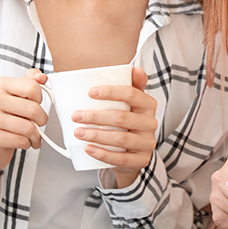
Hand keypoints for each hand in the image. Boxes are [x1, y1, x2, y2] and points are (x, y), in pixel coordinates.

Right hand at [0, 69, 48, 185]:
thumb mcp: (20, 94)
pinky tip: (25, 142)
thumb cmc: (9, 114)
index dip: (40, 98)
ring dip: (37, 135)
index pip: (32, 87)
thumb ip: (32, 81)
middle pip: (33, 109)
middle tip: (40, 123)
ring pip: (28, 128)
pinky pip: (21, 141)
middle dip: (42, 119)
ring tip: (35, 136)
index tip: (36, 104)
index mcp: (1, 84)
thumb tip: (42, 77)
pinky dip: (28, 144)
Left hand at [73, 66, 157, 187]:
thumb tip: (135, 68)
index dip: (111, 92)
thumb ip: (133, 85)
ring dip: (96, 135)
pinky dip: (102, 153)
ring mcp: (147, 143)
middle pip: (122, 117)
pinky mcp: (141, 160)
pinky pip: (121, 158)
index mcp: (148, 105)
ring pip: (120, 138)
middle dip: (96, 116)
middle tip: (77, 116)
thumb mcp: (133, 103)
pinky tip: (88, 148)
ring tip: (78, 132)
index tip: (90, 92)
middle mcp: (150, 123)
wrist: (136, 152)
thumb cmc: (129, 121)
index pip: (131, 94)